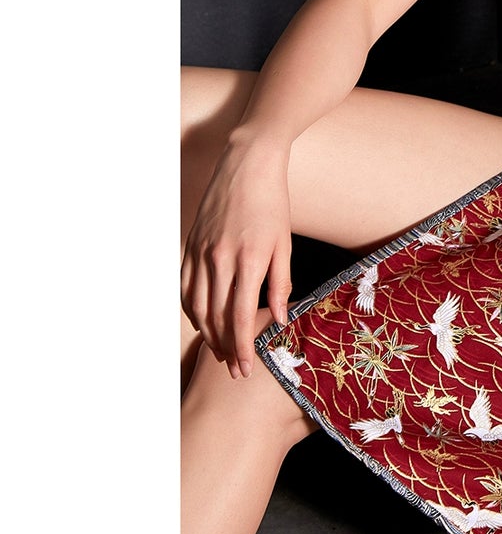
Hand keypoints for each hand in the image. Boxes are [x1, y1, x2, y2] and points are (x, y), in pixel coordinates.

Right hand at [180, 141, 292, 378]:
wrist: (247, 165)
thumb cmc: (273, 203)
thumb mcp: (284, 244)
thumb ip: (280, 284)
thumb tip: (280, 319)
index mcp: (249, 260)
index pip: (241, 317)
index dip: (241, 348)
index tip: (244, 369)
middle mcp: (220, 259)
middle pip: (216, 318)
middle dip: (224, 348)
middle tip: (234, 368)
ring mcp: (200, 252)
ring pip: (197, 307)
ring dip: (207, 334)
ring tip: (220, 350)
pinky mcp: (189, 245)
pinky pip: (185, 287)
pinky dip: (192, 310)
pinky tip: (202, 321)